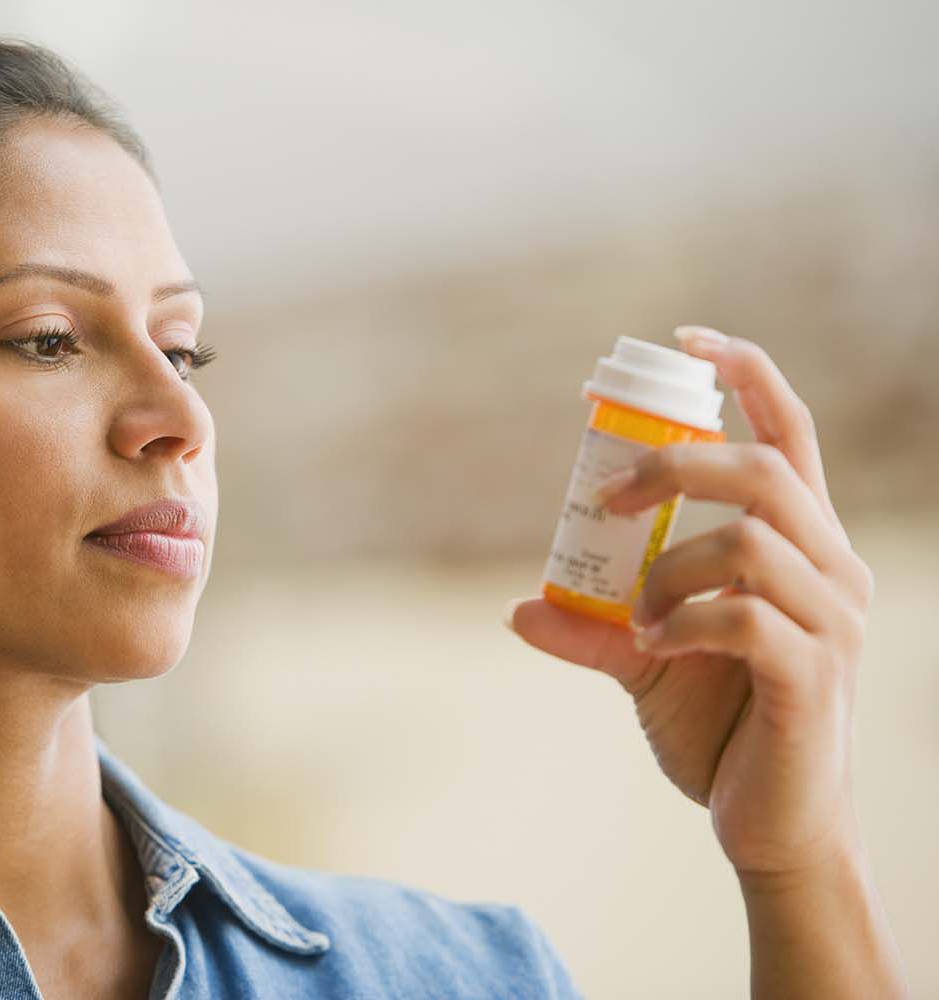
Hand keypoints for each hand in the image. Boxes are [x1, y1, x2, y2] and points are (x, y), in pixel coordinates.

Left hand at [505, 326, 874, 879]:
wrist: (772, 827)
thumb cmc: (722, 729)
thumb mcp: (647, 663)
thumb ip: (595, 626)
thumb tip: (517, 607)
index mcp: (803, 548)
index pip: (791, 434)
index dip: (747, 373)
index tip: (684, 339)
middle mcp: (832, 569)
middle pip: (762, 468)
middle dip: (670, 465)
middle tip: (606, 500)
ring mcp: (832, 621)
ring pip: (747, 540)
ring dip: (665, 569)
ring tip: (637, 619)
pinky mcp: (814, 675)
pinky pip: (741, 617)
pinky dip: (680, 619)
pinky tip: (656, 645)